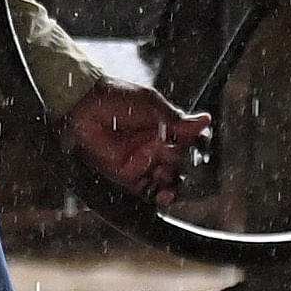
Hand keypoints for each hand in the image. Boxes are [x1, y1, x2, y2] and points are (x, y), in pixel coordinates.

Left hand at [66, 82, 212, 199]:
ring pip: (165, 180)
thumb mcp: (152, 105)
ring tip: (170, 177)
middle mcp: (155, 146)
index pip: (188, 143)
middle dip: (183, 166)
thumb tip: (205, 121)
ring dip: (173, 184)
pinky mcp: (125, 173)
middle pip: (179, 164)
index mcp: (164, 128)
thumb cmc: (117, 96)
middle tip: (176, 156)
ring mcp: (141, 160)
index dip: (196, 148)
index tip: (201, 149)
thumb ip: (177, 120)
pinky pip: (144, 188)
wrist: (85, 104)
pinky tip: (164, 192)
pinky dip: (156, 193)